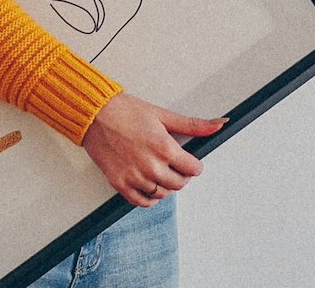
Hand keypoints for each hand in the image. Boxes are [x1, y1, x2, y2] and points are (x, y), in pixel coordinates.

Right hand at [81, 91, 227, 205]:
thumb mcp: (162, 115)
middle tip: (174, 163)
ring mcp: (135, 177)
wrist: (95, 114)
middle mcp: (151, 166)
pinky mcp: (121, 184)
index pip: (193, 169)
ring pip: (162, 194)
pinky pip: (143, 201)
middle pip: (179, 184)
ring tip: (159, 169)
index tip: (190, 161)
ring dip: (165, 185)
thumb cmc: (126, 111)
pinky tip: (148, 183)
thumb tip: (219, 124)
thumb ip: (193, 125)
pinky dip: (149, 197)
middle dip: (181, 174)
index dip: (194, 164)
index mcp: (164, 147)